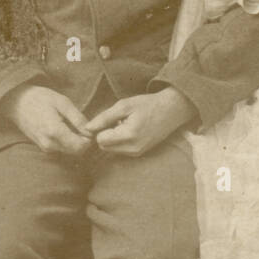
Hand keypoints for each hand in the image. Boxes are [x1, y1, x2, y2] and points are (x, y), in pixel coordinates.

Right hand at [0, 83, 96, 154]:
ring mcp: (44, 147)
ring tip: (72, 124)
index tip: (89, 127)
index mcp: (55, 132)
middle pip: (76, 151)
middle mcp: (49, 144)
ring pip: (69, 151)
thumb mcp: (63, 102)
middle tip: (82, 125)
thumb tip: (90, 132)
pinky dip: (67, 142)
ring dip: (75, 142)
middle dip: (83, 141)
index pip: (80, 147)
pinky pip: (61, 149)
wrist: (16, 102)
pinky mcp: (42, 147)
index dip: (89, 139)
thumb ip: (78, 118)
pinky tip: (64, 128)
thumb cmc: (40, 98)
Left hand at [83, 87, 197, 155]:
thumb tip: (87, 128)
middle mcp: (133, 149)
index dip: (101, 128)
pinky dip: (121, 141)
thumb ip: (104, 118)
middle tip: (119, 121)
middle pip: (104, 147)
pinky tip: (132, 130)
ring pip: (112, 149)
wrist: (171, 110)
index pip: (100, 140)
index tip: (110, 118)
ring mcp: (137, 153)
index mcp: (129, 136)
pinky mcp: (140, 154)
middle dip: (107, 134)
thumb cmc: (148, 104)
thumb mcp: (124, 105)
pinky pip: (121, 150)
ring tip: (127, 124)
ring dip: (114, 137)